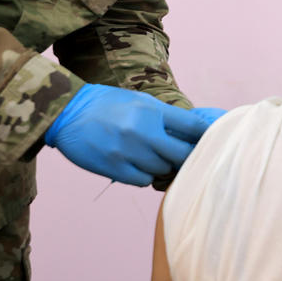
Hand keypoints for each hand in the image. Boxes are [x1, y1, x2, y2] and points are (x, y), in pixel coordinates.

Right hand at [44, 84, 223, 185]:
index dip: (205, 136)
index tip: (214, 141)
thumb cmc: (107, 104)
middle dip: (186, 156)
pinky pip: (143, 180)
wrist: (68, 112)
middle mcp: (143, 132)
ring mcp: (129, 152)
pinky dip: (144, 175)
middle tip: (184, 156)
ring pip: (163, 169)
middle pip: (182, 154)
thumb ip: (163, 116)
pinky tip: (137, 164)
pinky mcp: (115, 168)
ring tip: (152, 156)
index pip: (192, 126)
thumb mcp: (138, 100)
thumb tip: (190, 131)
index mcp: (152, 111)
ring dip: (162, 165)